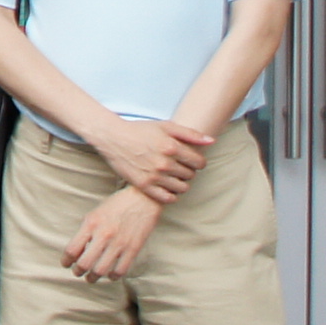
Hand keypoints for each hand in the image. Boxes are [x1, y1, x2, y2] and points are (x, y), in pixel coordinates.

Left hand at [63, 187, 161, 281]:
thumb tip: (77, 251)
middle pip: (85, 263)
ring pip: (101, 270)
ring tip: (91, 277)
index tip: (66, 264)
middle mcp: (104, 234)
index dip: (66, 260)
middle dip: (78, 271)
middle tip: (78, 272)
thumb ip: (85, 231)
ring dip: (93, 277)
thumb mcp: (95, 213)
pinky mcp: (134, 248)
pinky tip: (110, 275)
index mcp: (91, 224)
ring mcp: (119, 243)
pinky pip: (121, 270)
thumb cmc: (116, 205)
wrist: (143, 198)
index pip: (72, 249)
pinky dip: (113, 276)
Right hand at [84, 113, 210, 205]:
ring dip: (181, 183)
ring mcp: (154, 176)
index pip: (199, 163)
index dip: (198, 162)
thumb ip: (190, 134)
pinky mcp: (144, 186)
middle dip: (188, 171)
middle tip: (179, 166)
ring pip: (181, 188)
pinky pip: (167, 198)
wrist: (114, 138)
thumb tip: (212, 141)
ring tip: (173, 176)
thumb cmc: (140, 130)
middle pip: (190, 175)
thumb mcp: (166, 126)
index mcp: (172, 147)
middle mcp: (164, 163)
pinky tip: (167, 186)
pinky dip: (171, 195)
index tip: (192, 160)